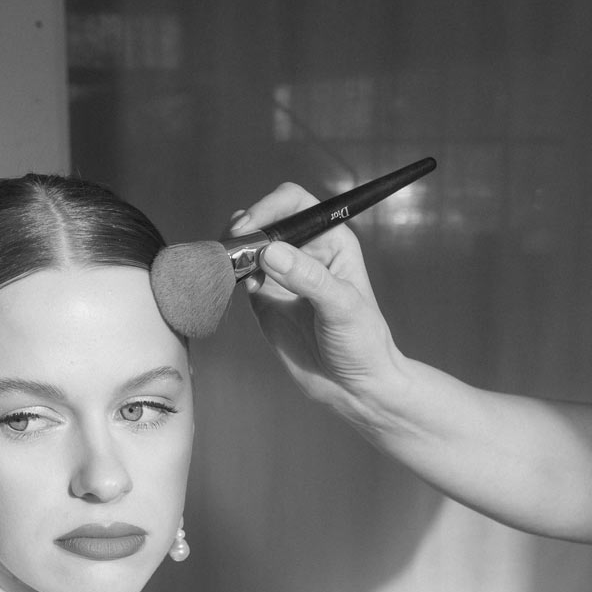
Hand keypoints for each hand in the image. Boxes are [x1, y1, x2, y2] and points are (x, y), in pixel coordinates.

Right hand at [232, 182, 409, 424]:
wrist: (354, 388)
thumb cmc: (363, 343)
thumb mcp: (342, 307)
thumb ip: (307, 278)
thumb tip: (269, 252)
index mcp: (330, 241)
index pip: (293, 203)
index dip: (269, 207)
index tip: (250, 228)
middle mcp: (304, 252)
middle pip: (265, 221)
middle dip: (245, 229)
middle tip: (232, 248)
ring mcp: (282, 276)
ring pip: (248, 248)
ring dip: (233, 252)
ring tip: (228, 265)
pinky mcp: (266, 300)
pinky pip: (241, 277)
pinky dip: (231, 277)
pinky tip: (237, 286)